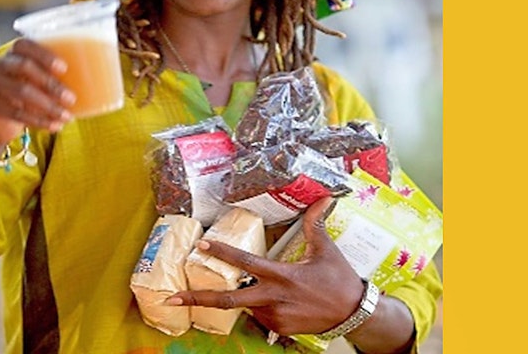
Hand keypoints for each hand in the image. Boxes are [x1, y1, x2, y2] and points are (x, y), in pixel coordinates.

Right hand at [0, 38, 75, 150]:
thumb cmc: (26, 97)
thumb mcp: (38, 85)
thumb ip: (55, 77)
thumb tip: (98, 76)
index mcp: (10, 55)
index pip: (23, 45)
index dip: (43, 54)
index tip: (64, 68)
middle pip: (23, 68)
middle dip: (50, 83)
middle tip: (71, 98)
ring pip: (21, 92)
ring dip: (48, 106)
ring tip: (67, 117)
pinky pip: (15, 113)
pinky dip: (39, 121)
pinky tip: (55, 126)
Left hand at [166, 198, 363, 335]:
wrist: (355, 315)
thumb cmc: (340, 281)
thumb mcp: (325, 250)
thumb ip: (314, 224)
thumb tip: (320, 198)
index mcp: (281, 276)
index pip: (244, 262)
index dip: (221, 254)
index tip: (201, 248)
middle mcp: (273, 299)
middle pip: (228, 300)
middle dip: (197, 299)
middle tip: (172, 299)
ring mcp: (275, 317)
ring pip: (247, 306)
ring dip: (246, 297)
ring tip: (271, 289)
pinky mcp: (279, 330)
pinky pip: (261, 316)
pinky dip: (262, 306)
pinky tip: (281, 300)